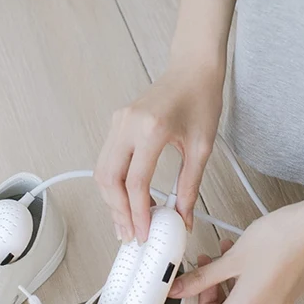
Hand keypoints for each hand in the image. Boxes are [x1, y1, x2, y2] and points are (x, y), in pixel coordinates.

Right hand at [95, 64, 222, 241]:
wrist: (193, 69)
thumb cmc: (201, 99)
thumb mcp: (202, 147)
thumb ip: (190, 186)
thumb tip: (183, 218)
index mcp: (152, 129)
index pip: (136, 182)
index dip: (138, 213)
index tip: (143, 233)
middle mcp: (128, 124)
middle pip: (109, 179)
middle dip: (118, 211)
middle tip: (129, 234)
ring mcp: (118, 122)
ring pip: (102, 171)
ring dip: (111, 200)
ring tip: (125, 223)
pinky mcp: (117, 123)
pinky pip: (106, 160)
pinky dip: (112, 184)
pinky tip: (125, 200)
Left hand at [170, 202, 303, 303]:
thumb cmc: (278, 239)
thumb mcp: (230, 259)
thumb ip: (201, 278)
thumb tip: (179, 289)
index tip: (199, 284)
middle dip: (215, 287)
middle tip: (210, 263)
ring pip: (244, 300)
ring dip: (231, 279)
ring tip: (229, 252)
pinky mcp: (290, 294)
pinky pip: (262, 294)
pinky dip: (250, 278)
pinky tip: (250, 255)